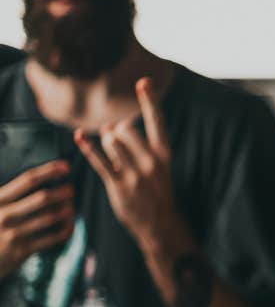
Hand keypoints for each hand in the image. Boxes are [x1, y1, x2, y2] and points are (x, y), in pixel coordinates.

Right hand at [0, 160, 74, 278]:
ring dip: (66, 211)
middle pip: (42, 198)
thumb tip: (39, 179)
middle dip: (62, 192)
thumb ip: (9, 196)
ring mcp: (13, 233)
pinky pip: (51, 238)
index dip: (49, 171)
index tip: (65, 167)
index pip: (27, 179)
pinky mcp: (21, 250)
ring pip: (50, 218)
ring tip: (71, 207)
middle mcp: (5, 214)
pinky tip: (69, 226)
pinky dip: (64, 231)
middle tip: (71, 190)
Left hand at [73, 77, 182, 250]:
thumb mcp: (155, 166)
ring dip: (106, 143)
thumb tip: (110, 126)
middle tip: (117, 141)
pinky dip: (87, 147)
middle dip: (116, 130)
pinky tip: (78, 136)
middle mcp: (151, 162)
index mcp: (164, 155)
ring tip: (114, 155)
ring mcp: (135, 174)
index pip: (157, 122)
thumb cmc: (156, 191)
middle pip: (125, 129)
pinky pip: (99, 160)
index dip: (150, 101)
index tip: (143, 81)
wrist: (160, 224)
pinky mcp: (119, 185)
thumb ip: (135, 145)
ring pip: (111, 141)